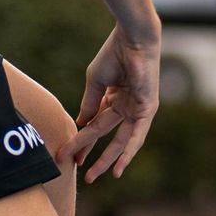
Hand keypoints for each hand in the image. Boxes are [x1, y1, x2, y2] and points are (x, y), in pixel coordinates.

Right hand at [68, 28, 160, 181]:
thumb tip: (80, 125)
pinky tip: (118, 167)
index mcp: (113, 98)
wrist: (131, 39)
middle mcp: (126, 105)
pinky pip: (137, 135)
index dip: (82, 139)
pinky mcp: (147, 109)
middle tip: (78, 169)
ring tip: (95, 175)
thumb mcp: (96, 83)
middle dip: (92, 152)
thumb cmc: (113, 54)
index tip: (68, 154)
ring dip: (108, 158)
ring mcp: (137, 108)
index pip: (95, 124)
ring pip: (121, 140)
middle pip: (106, 134)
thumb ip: (89, 105)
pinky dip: (129, 151)